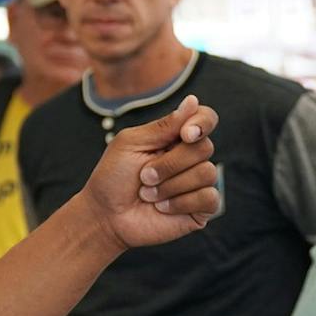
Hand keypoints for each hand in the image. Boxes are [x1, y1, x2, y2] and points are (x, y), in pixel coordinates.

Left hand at [80, 94, 221, 250]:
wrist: (105, 215)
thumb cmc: (113, 177)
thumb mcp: (131, 144)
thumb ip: (163, 125)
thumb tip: (194, 100)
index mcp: (175, 137)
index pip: (205, 119)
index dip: (201, 123)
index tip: (185, 134)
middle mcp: (191, 157)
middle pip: (204, 148)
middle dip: (169, 164)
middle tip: (144, 176)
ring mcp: (199, 182)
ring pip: (207, 173)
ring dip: (170, 185)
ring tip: (147, 194)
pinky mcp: (203, 208)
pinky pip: (209, 198)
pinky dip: (180, 203)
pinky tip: (162, 208)